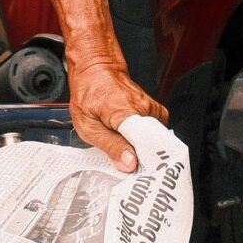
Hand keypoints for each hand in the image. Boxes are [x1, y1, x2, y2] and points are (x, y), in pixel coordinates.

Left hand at [66, 54, 166, 172]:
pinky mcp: (154, 110)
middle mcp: (144, 109)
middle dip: (143, 160)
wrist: (96, 68)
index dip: (143, 163)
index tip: (138, 174)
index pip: (146, 144)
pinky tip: (131, 141)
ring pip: (155, 140)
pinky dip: (144, 141)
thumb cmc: (88, 93)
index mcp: (125, 113)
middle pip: (153, 145)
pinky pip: (154, 133)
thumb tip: (130, 164)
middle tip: (129, 169)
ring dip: (143, 150)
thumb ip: (110, 146)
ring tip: (128, 155)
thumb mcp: (88, 126)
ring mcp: (151, 108)